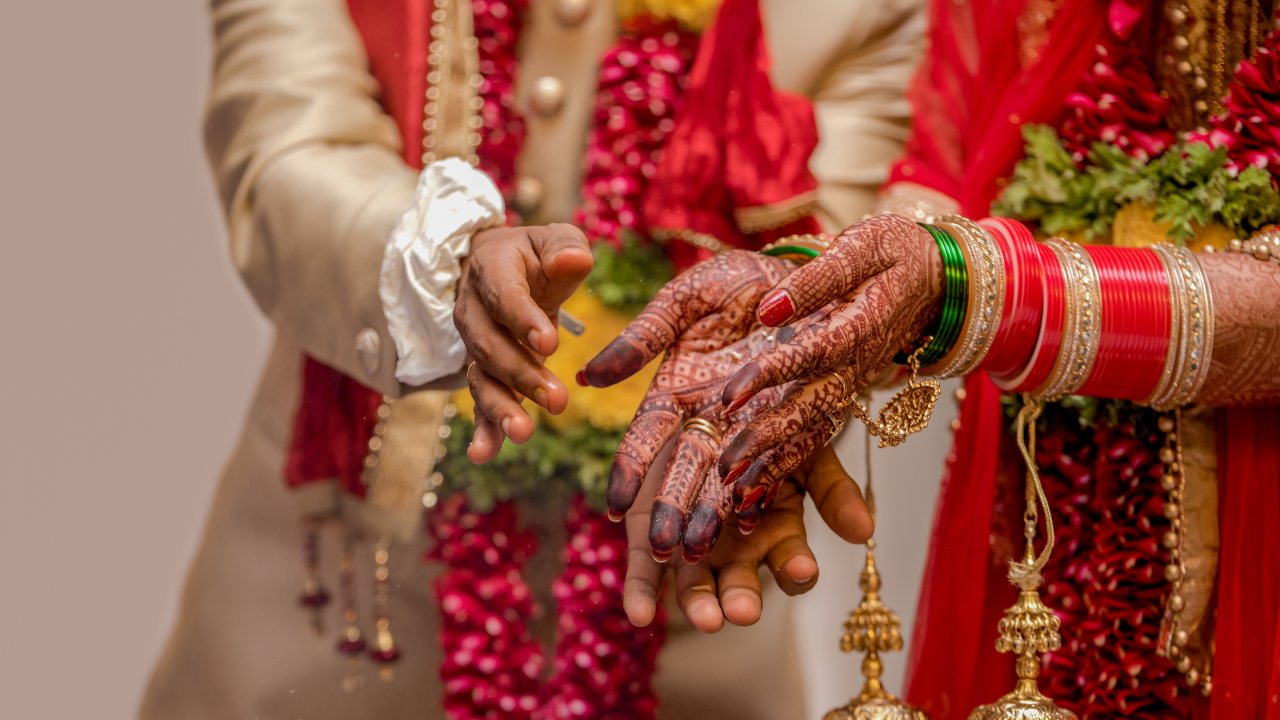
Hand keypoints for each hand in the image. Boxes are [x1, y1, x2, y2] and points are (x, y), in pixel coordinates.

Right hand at [454, 224, 593, 463]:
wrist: (505, 268)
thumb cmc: (539, 255)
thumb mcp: (556, 239)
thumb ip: (566, 248)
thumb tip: (574, 261)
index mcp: (492, 268)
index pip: (504, 294)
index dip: (523, 319)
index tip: (551, 345)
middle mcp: (473, 308)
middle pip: (489, 343)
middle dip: (521, 373)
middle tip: (557, 399)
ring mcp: (475, 343)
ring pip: (481, 376)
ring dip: (500, 407)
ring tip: (522, 433)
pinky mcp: (485, 370)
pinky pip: (480, 399)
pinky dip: (482, 428)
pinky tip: (484, 454)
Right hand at [579, 251, 799, 561]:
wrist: (804, 272)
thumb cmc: (736, 282)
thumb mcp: (685, 299)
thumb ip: (645, 336)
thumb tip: (590, 375)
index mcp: (675, 393)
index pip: (646, 440)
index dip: (632, 471)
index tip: (616, 506)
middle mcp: (711, 422)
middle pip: (687, 477)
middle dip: (676, 518)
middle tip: (664, 555)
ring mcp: (754, 429)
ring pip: (733, 486)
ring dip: (722, 526)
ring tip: (717, 570)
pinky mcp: (799, 428)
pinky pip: (789, 471)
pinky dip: (777, 498)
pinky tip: (775, 542)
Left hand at [622, 442, 872, 631]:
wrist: (705, 396)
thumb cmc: (762, 424)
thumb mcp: (803, 446)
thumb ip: (830, 487)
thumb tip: (865, 531)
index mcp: (777, 530)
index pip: (792, 564)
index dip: (797, 569)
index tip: (803, 569)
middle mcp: (736, 547)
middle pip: (742, 583)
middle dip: (743, 598)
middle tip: (743, 610)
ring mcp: (692, 547)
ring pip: (695, 586)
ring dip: (699, 605)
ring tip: (706, 620)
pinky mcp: (650, 537)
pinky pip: (644, 571)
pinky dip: (640, 594)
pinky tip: (638, 615)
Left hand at [716, 214, 943, 483]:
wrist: (944, 280)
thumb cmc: (899, 253)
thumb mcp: (866, 246)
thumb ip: (818, 278)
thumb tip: (770, 307)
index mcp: (860, 325)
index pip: (812, 352)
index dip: (772, 373)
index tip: (730, 393)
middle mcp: (856, 365)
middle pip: (810, 407)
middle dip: (767, 438)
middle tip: (725, 464)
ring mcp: (852, 384)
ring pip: (814, 431)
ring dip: (775, 465)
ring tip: (734, 495)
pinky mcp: (846, 392)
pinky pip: (818, 436)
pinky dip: (788, 467)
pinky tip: (754, 492)